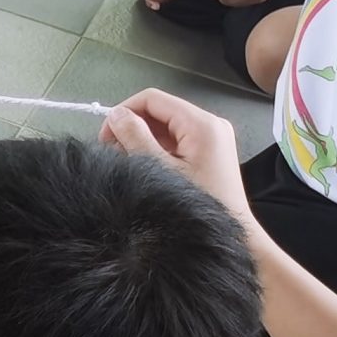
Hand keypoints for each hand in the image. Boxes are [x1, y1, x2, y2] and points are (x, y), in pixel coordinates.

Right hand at [100, 87, 250, 222]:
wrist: (230, 237)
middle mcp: (210, 123)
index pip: (152, 99)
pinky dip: (156, 147)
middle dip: (132, 126)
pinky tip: (144, 165)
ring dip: (142, 138)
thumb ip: (136, 137)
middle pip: (159, 110)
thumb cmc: (197, 204)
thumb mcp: (161, 169)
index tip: (105, 138)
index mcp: (201, 123)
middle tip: (114, 153)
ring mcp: (212, 136)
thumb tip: (116, 115)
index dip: (124, 112)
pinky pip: (176, 138)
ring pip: (165, 124)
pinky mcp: (210, 150)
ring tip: (127, 161)